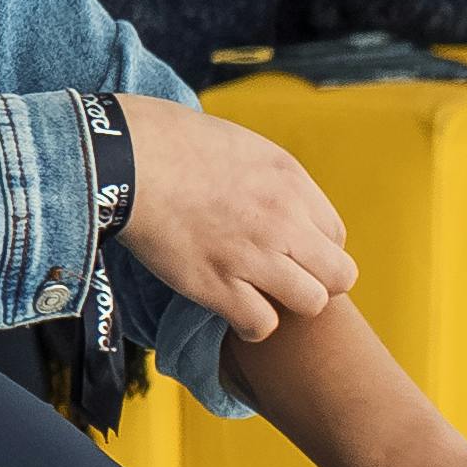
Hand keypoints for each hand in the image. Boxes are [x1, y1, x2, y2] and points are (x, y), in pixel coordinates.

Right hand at [112, 94, 357, 343]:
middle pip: (339, 275)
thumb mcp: (242, 145)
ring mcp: (253, 254)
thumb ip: (269, 177)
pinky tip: (231, 309)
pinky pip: (262, 324)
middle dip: (315, 282)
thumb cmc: (172, 142)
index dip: (313, 250)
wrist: (127, 157)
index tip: (285, 251)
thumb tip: (272, 196)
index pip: (336, 236)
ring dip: (286, 304)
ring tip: (257, 295)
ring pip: (311, 303)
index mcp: (291, 181)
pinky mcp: (217, 284)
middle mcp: (283, 219)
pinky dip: (250, 324)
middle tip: (281, 280)